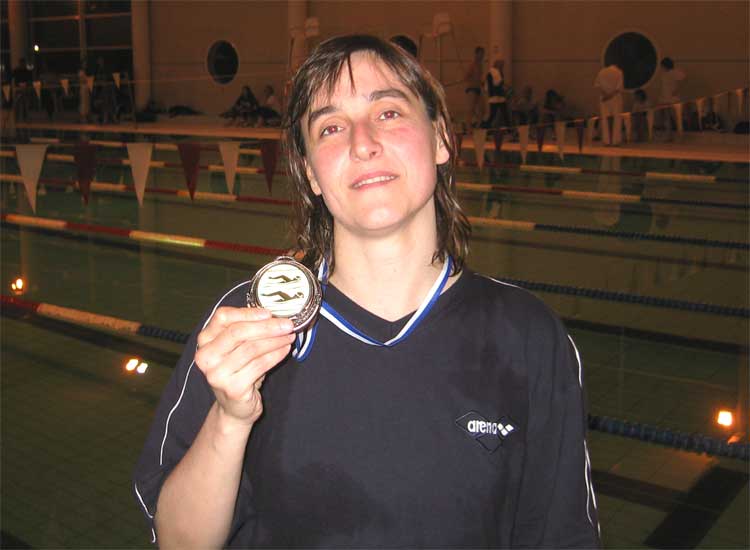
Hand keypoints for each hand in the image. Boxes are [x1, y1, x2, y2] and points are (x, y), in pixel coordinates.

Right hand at [194, 307, 294, 427]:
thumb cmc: (239, 372)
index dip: (248, 313)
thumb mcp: (237, 348)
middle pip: (238, 332)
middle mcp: (206, 356)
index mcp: (205, 340)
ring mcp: (217, 374)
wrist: (235, 408)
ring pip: (251, 348)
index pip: (223, 317)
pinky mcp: (232, 388)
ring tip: (289, 337)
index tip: (269, 313)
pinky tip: (285, 351)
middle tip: (287, 324)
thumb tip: (274, 316)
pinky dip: (275, 355)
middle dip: (267, 326)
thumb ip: (247, 330)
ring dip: (275, 341)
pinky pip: (259, 365)